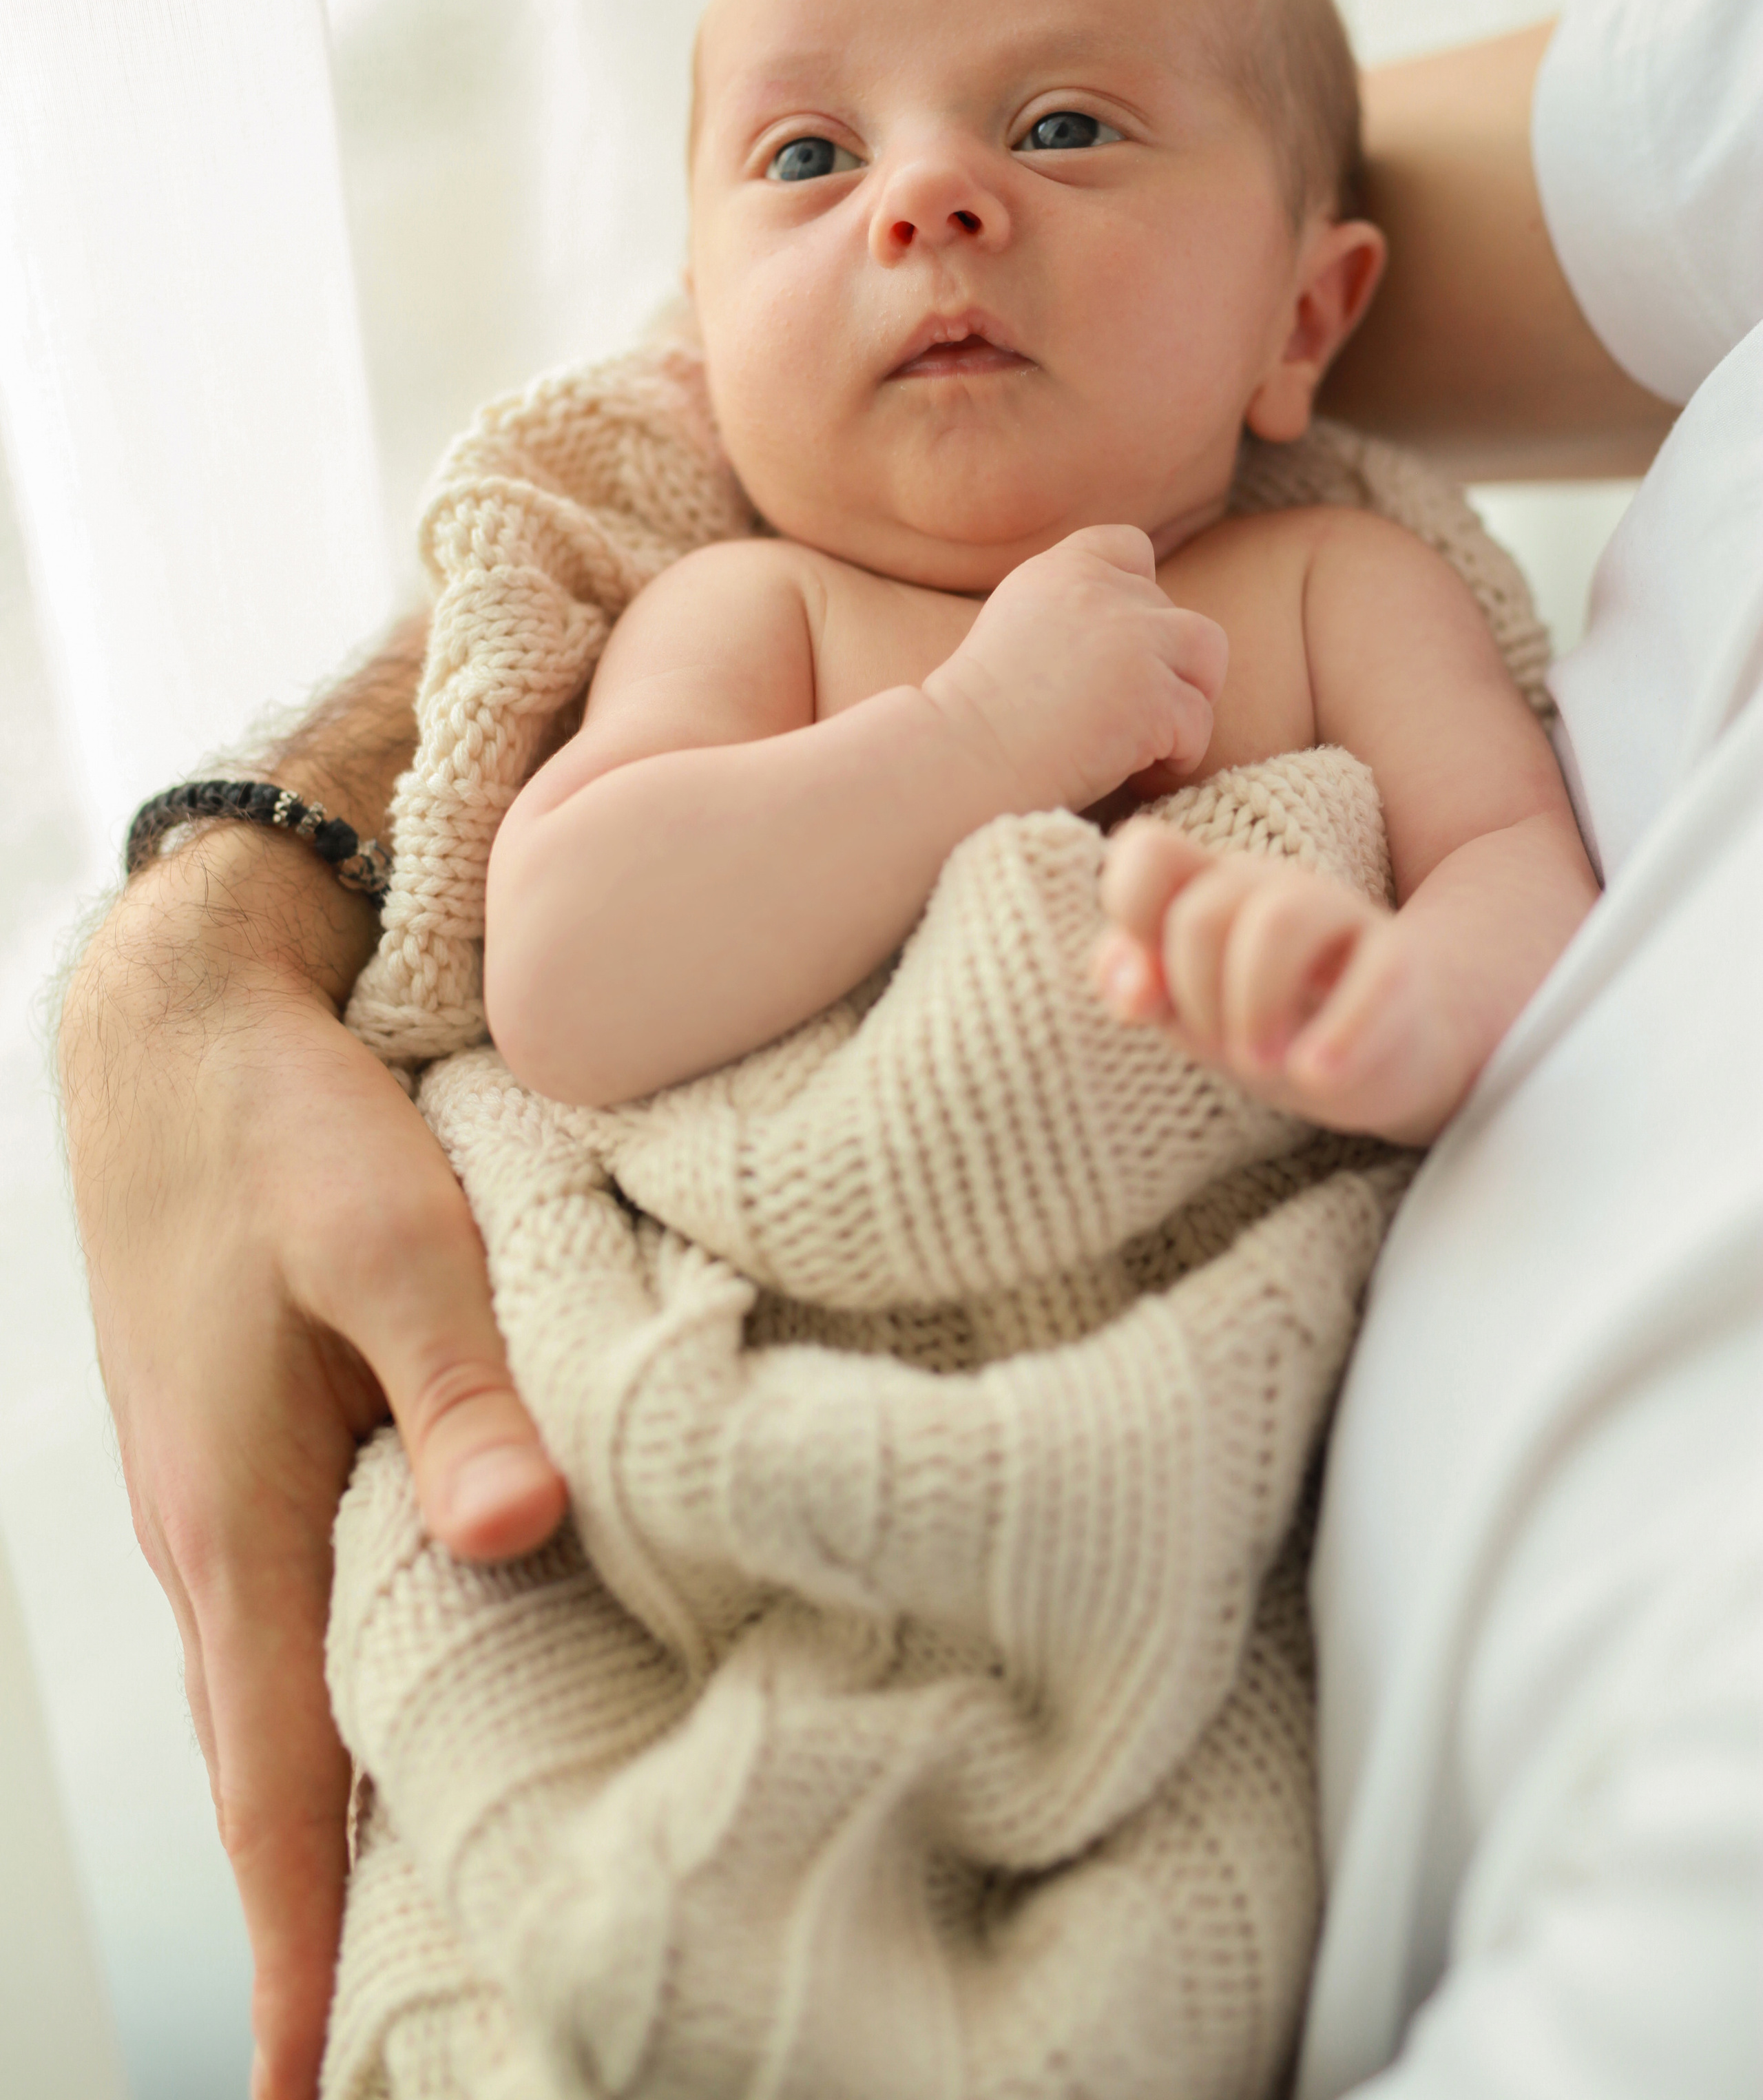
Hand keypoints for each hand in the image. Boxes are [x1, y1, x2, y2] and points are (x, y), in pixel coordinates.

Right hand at [61, 858, 568, 2099]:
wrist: (177, 1032)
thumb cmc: (283, 1131)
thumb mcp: (392, 1242)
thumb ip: (461, 1388)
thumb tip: (514, 1533)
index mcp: (242, 1520)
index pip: (271, 1781)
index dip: (295, 1940)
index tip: (303, 2086)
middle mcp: (212, 1541)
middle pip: (262, 1771)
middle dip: (311, 1914)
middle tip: (377, 2041)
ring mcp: (213, 1502)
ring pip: (267, 1701)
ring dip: (315, 1818)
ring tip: (395, 1923)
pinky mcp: (235, 1455)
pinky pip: (273, 1626)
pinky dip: (317, 1707)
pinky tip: (387, 1712)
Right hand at [925, 526, 1227, 815]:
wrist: (961, 759)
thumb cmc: (976, 717)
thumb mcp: (1013, 625)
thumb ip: (1068, 610)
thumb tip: (1126, 634)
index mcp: (1060, 571)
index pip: (1130, 547)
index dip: (1139, 595)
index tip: (1119, 648)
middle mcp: (1103, 592)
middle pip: (1175, 613)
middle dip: (1163, 666)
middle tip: (1127, 716)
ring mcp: (1134, 641)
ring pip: (1207, 653)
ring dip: (1190, 698)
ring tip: (1153, 739)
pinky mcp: (1154, 697)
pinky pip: (1199, 722)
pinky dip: (1177, 756)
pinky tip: (1138, 775)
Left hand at [1093, 825, 1473, 1143]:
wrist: (1385, 1049)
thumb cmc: (1271, 1020)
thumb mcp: (1187, 1013)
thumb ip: (1138, 987)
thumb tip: (1131, 988)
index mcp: (1207, 887)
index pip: (1147, 849)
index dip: (1129, 909)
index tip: (1150, 988)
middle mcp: (1270, 887)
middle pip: (1202, 914)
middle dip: (1197, 996)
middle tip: (1223, 1049)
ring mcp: (1338, 915)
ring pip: (1276, 923)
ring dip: (1253, 1007)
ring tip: (1261, 1064)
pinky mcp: (1399, 962)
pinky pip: (1372, 978)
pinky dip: (1338, 1033)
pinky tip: (1315, 1074)